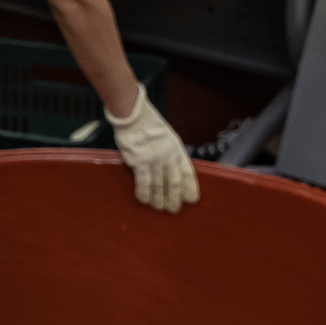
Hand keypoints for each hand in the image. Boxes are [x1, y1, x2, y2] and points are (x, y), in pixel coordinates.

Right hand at [107, 85, 199, 212]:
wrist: (133, 115)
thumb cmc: (147, 123)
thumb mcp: (166, 136)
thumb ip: (168, 152)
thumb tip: (166, 168)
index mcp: (177, 150)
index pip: (188, 173)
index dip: (190, 188)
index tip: (191, 199)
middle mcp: (168, 157)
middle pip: (175, 183)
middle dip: (175, 198)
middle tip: (173, 210)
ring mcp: (155, 160)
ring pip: (160, 185)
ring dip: (159, 199)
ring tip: (159, 208)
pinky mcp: (140, 162)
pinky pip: (144, 182)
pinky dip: (144, 193)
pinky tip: (144, 200)